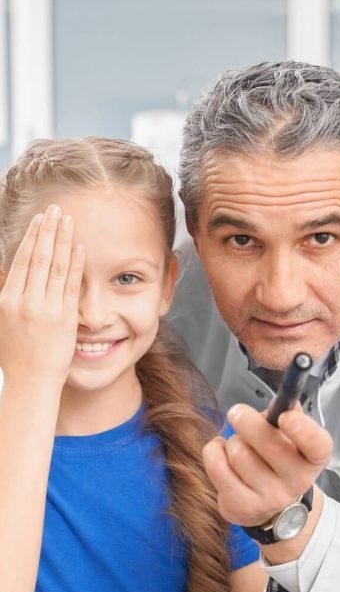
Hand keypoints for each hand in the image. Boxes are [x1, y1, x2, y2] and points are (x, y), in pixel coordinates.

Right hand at [0, 205, 84, 387]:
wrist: (31, 382)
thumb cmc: (16, 354)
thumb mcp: (4, 320)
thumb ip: (8, 292)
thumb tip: (9, 269)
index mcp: (7, 300)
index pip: (21, 259)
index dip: (32, 236)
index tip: (40, 219)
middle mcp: (25, 301)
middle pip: (38, 257)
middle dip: (48, 230)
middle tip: (55, 209)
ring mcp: (46, 309)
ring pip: (55, 266)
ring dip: (63, 240)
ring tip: (68, 220)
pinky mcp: (65, 318)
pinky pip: (71, 285)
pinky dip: (75, 264)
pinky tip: (80, 247)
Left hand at [203, 404, 332, 527]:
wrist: (273, 507)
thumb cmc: (281, 461)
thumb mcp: (292, 438)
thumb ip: (288, 415)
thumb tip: (280, 403)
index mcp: (313, 458)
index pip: (317, 445)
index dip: (302, 429)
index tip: (285, 416)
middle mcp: (297, 481)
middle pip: (269, 444)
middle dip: (246, 420)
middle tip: (238, 413)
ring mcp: (269, 497)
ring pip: (238, 453)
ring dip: (232, 441)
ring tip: (237, 444)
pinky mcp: (240, 507)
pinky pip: (217, 467)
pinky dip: (214, 451)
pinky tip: (222, 453)